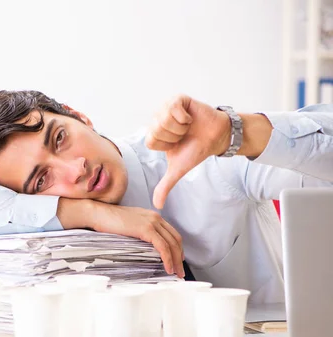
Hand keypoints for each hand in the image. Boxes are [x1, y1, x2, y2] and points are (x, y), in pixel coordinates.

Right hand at [58, 199, 184, 277]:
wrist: (98, 213)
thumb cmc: (108, 221)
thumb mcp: (129, 226)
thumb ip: (139, 232)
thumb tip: (144, 248)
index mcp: (152, 216)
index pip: (172, 233)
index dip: (177, 248)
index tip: (177, 261)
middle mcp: (155, 217)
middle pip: (175, 239)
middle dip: (179, 257)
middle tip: (180, 271)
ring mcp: (152, 222)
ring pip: (172, 244)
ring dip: (176, 261)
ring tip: (176, 273)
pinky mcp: (146, 229)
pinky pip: (162, 247)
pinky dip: (167, 259)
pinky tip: (167, 268)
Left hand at [146, 94, 231, 208]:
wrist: (216, 138)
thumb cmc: (196, 151)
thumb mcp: (178, 170)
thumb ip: (165, 186)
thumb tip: (157, 206)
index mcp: (154, 135)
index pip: (150, 141)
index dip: (166, 146)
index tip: (177, 145)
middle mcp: (157, 120)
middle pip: (156, 129)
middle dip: (173, 137)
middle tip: (184, 136)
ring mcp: (167, 108)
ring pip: (163, 119)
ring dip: (180, 127)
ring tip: (187, 127)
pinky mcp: (178, 99)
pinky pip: (173, 107)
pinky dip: (183, 117)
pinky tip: (189, 119)